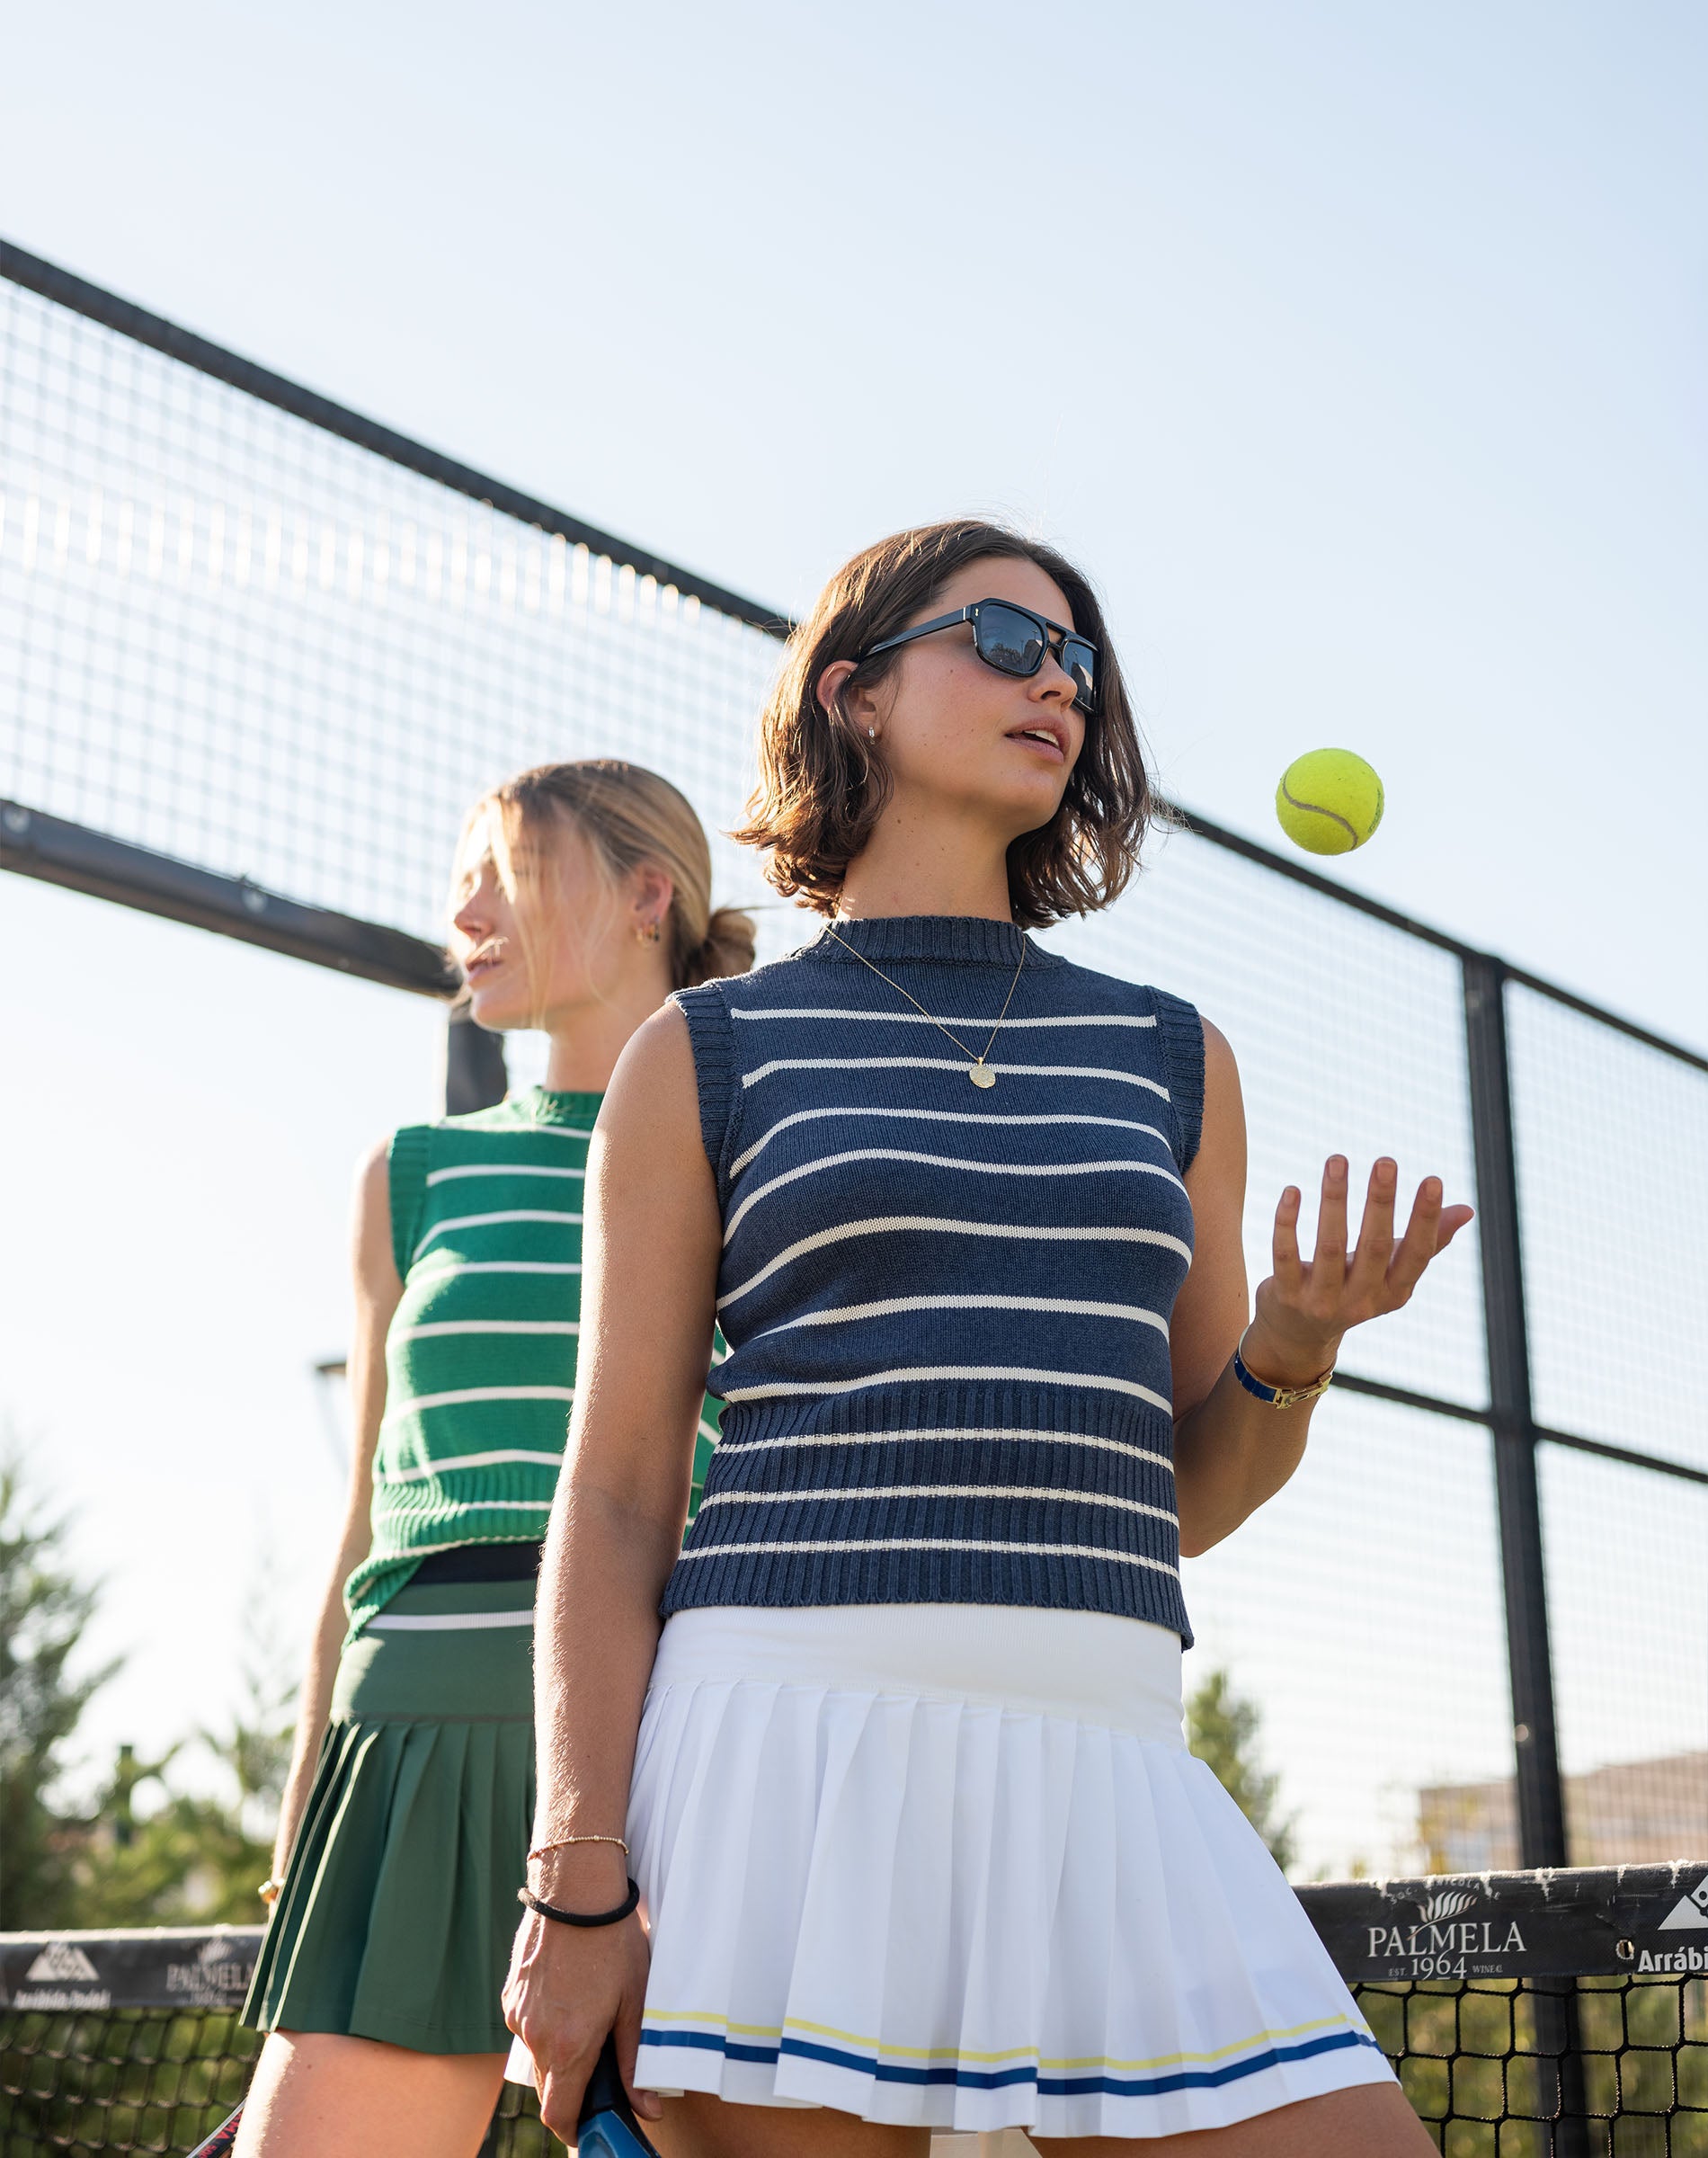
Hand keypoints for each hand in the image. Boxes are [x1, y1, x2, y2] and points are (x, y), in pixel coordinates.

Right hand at [502, 1893, 658, 2137]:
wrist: (575, 1888)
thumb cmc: (613, 1941)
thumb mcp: (635, 2001)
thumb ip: (635, 2061)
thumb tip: (649, 2111)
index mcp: (569, 2045)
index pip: (557, 2114)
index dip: (574, 2129)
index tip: (590, 2126)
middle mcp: (535, 2036)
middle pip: (548, 2087)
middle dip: (571, 2091)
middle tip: (600, 2073)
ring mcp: (517, 2014)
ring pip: (537, 2055)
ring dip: (559, 2054)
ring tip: (589, 2020)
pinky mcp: (510, 1994)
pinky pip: (526, 2026)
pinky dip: (546, 2026)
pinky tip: (570, 1997)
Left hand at [1248, 1155, 1473, 1384]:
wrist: (1298, 1334)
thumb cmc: (1354, 1288)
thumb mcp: (1392, 1273)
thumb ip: (1428, 1242)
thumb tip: (1467, 1210)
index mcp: (1394, 1292)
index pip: (1416, 1254)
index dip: (1426, 1220)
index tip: (1433, 1180)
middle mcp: (1362, 1301)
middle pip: (1374, 1248)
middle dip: (1380, 1202)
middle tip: (1386, 1161)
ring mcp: (1322, 1301)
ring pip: (1329, 1247)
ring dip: (1334, 1201)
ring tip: (1337, 1159)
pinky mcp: (1286, 1296)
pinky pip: (1285, 1256)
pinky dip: (1287, 1223)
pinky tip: (1292, 1190)